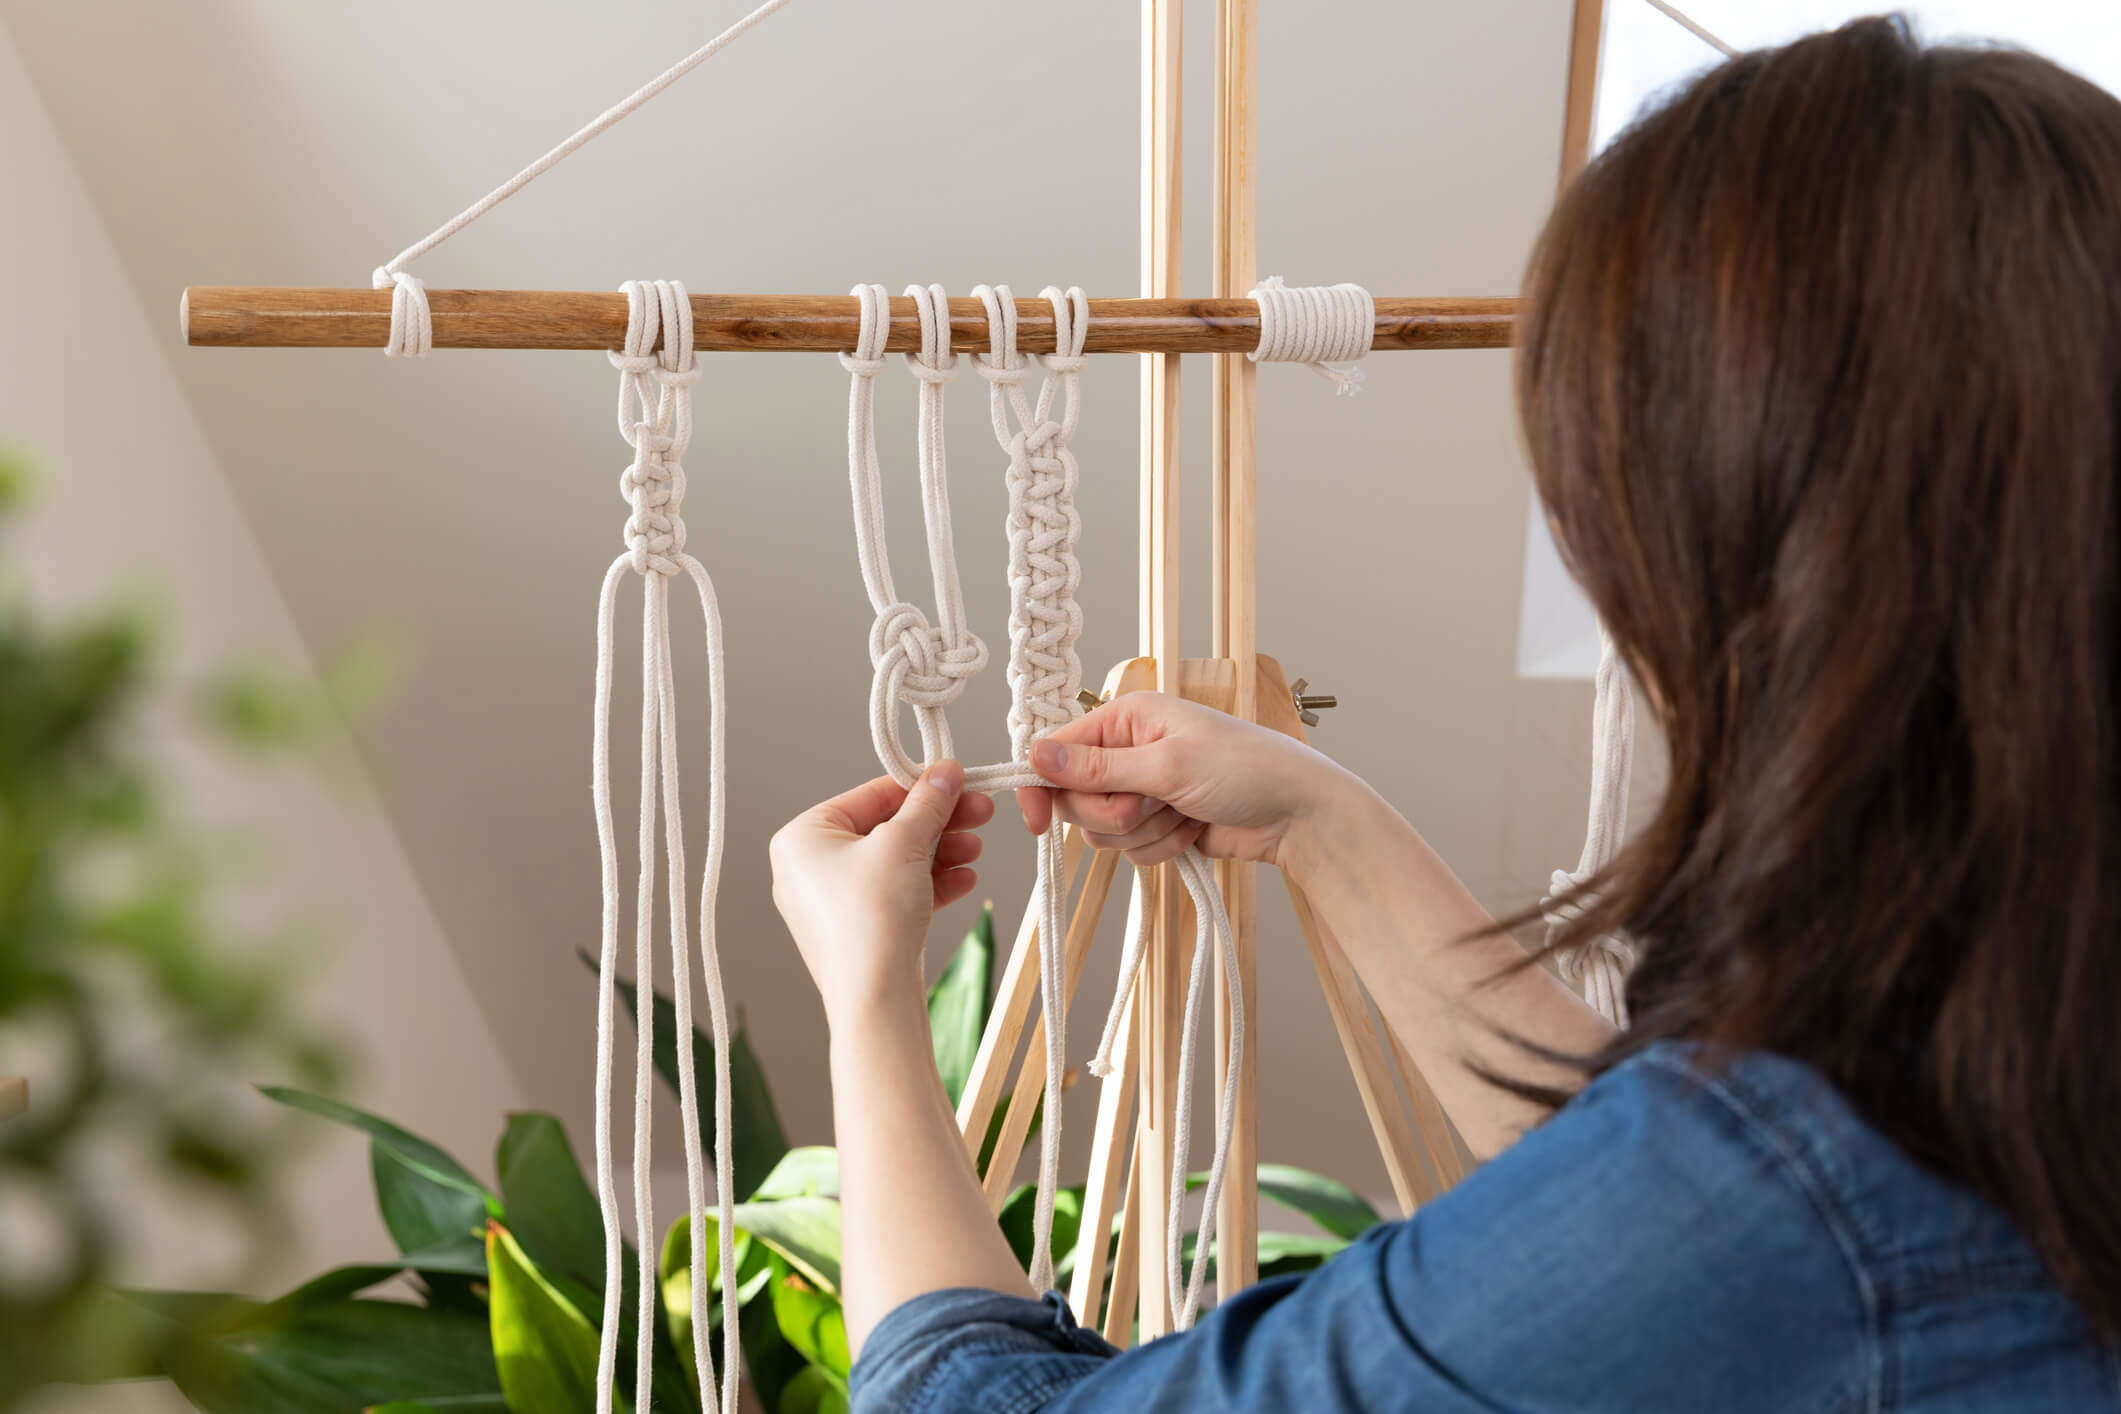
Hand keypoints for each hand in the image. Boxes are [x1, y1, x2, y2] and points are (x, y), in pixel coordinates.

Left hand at [770, 762, 994, 1022]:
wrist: (875, 998)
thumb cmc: (872, 916)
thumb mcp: (904, 843)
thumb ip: (927, 802)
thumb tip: (945, 770)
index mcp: (802, 837)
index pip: (870, 795)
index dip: (920, 786)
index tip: (958, 779)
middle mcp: (808, 869)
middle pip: (885, 829)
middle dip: (938, 823)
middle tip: (980, 811)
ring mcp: (831, 904)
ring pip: (894, 864)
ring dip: (940, 853)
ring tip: (975, 849)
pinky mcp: (856, 932)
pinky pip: (894, 896)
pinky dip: (928, 885)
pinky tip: (965, 881)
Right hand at [1016, 691, 1360, 874]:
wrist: (1298, 814)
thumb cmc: (1245, 769)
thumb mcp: (1167, 764)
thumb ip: (1098, 767)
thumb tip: (1034, 755)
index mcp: (1126, 718)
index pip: (1057, 752)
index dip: (1042, 788)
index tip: (1036, 824)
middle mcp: (1129, 751)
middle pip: (1077, 799)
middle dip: (1113, 813)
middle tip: (1153, 804)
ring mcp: (1144, 790)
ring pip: (1103, 831)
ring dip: (1143, 833)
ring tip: (1184, 813)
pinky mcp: (1159, 825)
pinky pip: (1132, 851)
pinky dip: (1162, 848)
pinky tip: (1194, 831)